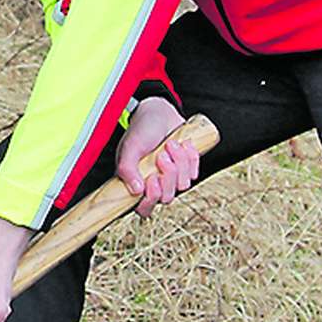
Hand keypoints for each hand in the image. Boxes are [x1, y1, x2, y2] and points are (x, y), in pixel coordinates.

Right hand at [116, 96, 199, 217]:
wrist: (159, 112)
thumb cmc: (141, 129)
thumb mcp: (130, 147)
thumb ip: (127, 169)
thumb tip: (136, 191)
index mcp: (137, 183)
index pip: (144, 208)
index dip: (151, 200)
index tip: (152, 180)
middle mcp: (154, 183)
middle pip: (167, 198)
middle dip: (168, 175)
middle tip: (161, 155)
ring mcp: (172, 177)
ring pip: (182, 185)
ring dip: (179, 162)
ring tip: (170, 144)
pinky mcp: (186, 168)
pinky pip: (194, 172)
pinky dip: (190, 157)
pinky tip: (182, 144)